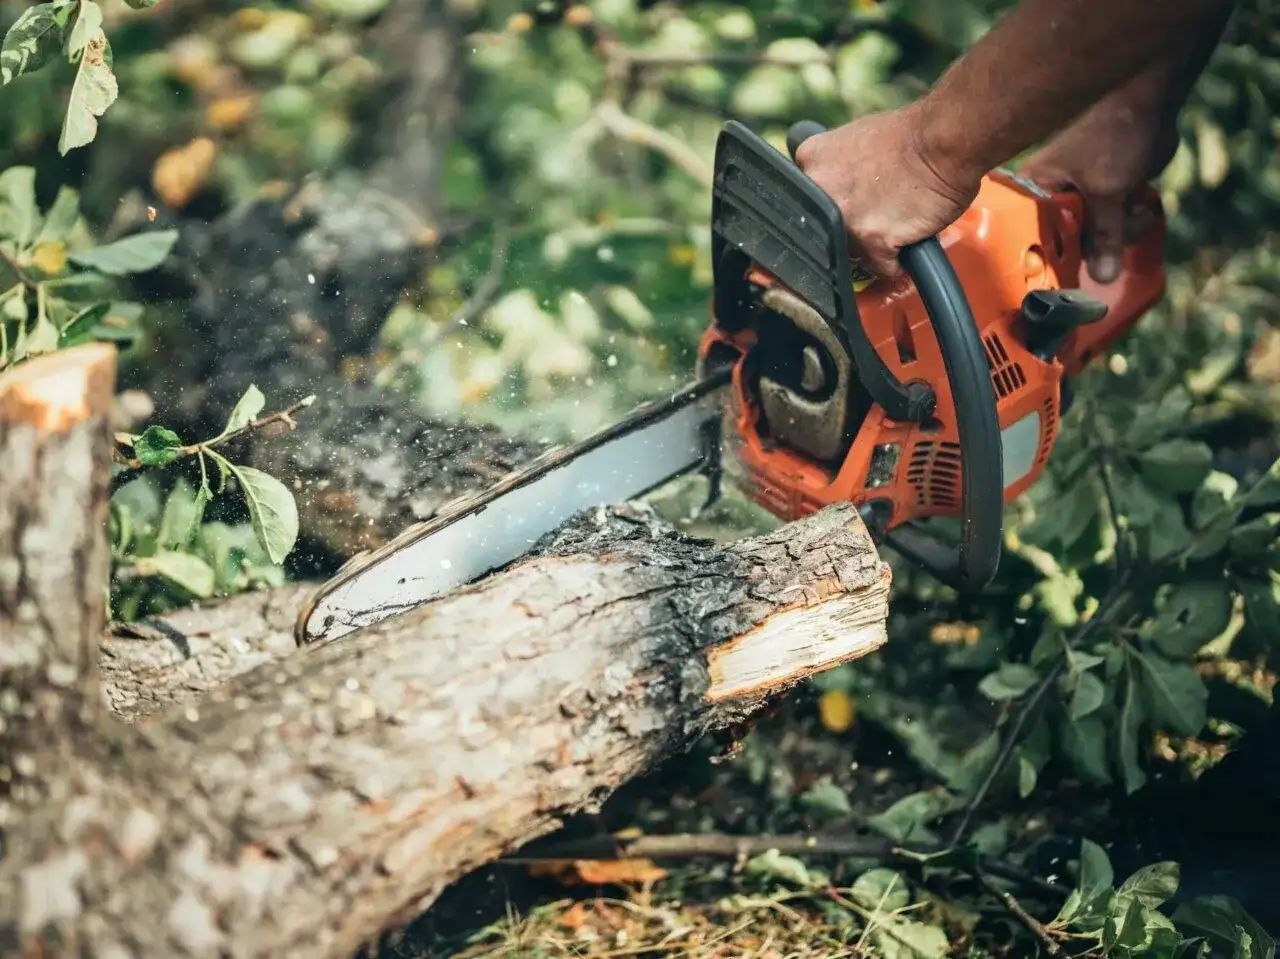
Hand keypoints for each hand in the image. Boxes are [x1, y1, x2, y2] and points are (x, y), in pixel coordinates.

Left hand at [793, 102, 983, 280]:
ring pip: (850, 253)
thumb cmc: (912, 136)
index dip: (834, 206)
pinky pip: (880, 268)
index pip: (808, 202)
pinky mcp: (871, 242)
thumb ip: (836, 165)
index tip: (852, 205)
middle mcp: (820, 190)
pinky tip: (906, 239)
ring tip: (896, 223)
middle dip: (849, 229)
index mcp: (811, 159)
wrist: (945, 139)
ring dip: (871, 248)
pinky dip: (895, 262)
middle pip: (825, 230)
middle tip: (877, 212)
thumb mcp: (855, 138)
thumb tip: (835, 187)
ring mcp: (843, 220)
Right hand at [1018, 77, 1178, 282]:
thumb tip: (1103, 278)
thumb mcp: (1109, 190)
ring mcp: (1077, 194)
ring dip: (1122, 229)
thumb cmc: (1114, 133)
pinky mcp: (1102, 190)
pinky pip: (1112, 220)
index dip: (1052, 263)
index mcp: (1034, 191)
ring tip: (1138, 208)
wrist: (1150, 93)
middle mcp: (1049, 195)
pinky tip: (1141, 203)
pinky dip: (1129, 217)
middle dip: (1099, 244)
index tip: (1071, 281)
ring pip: (1096, 233)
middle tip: (1122, 234)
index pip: (1033, 240)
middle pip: (1067, 242)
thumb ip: (1105, 234)